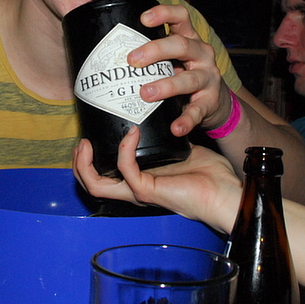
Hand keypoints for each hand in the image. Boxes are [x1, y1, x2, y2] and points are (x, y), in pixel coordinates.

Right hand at [72, 126, 242, 233]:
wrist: (225, 192)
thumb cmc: (208, 174)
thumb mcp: (179, 147)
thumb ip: (165, 134)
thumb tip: (159, 110)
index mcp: (139, 181)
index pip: (102, 177)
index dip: (88, 161)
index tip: (89, 136)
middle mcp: (135, 189)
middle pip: (92, 185)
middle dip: (79, 164)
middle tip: (81, 142)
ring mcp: (139, 191)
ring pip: (97, 186)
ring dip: (86, 164)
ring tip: (86, 143)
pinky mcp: (149, 191)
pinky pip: (126, 170)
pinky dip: (124, 149)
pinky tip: (131, 133)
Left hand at [127, 4, 231, 135]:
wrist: (217, 102)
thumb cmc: (186, 74)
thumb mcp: (174, 58)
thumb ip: (152, 55)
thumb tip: (106, 55)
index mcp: (190, 39)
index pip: (181, 17)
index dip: (164, 14)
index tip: (143, 19)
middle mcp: (201, 55)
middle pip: (181, 45)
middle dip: (156, 50)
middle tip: (132, 60)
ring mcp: (208, 78)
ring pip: (189, 79)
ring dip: (166, 86)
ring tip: (146, 94)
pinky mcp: (210, 102)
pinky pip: (198, 111)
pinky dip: (186, 120)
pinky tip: (176, 127)